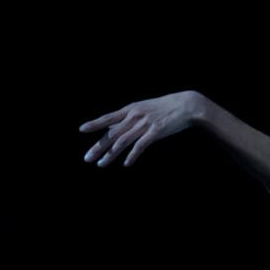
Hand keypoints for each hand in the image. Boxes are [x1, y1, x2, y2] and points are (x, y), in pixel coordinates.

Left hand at [80, 91, 207, 166]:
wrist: (188, 105)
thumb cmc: (166, 107)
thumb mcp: (145, 109)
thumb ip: (129, 118)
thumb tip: (114, 129)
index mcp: (131, 109)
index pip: (108, 118)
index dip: (95, 124)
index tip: (81, 129)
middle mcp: (134, 116)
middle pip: (112, 134)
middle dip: (98, 147)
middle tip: (87, 158)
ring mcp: (145, 124)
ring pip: (122, 141)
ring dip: (110, 154)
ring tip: (101, 165)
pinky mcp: (156, 132)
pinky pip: (140, 145)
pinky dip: (132, 155)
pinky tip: (126, 164)